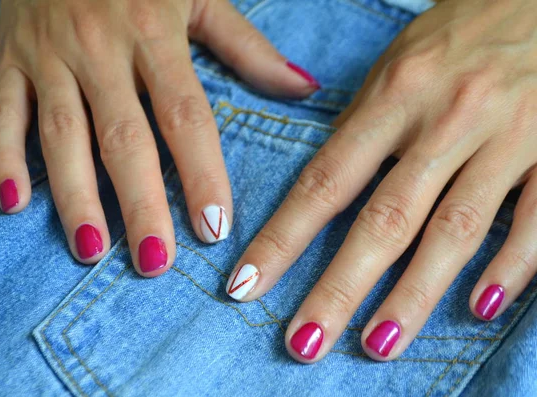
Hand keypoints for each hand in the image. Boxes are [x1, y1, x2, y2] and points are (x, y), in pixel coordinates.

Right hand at [0, 0, 319, 273]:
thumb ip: (247, 47)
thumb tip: (302, 87)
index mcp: (154, 33)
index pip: (184, 116)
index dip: (201, 174)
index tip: (214, 229)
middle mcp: (99, 50)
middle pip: (123, 139)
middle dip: (139, 204)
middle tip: (154, 262)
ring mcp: (48, 55)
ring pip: (60, 135)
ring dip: (73, 197)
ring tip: (92, 250)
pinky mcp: (9, 58)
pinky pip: (2, 112)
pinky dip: (2, 157)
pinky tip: (14, 203)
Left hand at [226, 0, 536, 361]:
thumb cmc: (461, 30)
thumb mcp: (398, 63)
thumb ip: (364, 124)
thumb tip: (328, 183)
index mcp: (395, 95)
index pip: (325, 181)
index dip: (283, 239)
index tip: (248, 285)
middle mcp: (445, 120)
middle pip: (385, 219)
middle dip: (339, 287)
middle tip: (305, 343)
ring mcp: (506, 137)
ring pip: (454, 230)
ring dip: (413, 294)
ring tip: (378, 344)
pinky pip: (536, 218)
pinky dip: (512, 266)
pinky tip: (478, 306)